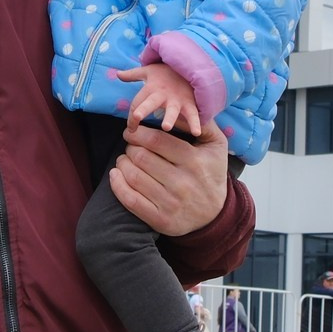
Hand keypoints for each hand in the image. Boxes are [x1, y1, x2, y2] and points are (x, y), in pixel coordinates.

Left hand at [109, 117, 228, 237]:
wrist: (216, 214)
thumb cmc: (211, 173)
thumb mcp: (216, 145)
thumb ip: (202, 123)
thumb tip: (178, 111)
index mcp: (194, 161)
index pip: (156, 140)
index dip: (138, 133)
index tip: (132, 132)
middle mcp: (182, 183)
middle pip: (141, 157)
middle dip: (130, 147)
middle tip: (130, 146)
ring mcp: (171, 203)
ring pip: (133, 177)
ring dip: (122, 163)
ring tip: (124, 159)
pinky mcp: (161, 220)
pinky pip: (131, 200)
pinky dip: (117, 185)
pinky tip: (116, 175)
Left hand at [113, 63, 201, 137]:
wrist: (189, 66)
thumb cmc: (166, 72)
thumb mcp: (148, 71)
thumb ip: (132, 74)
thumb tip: (117, 74)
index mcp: (150, 88)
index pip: (137, 103)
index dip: (131, 116)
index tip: (130, 130)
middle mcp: (162, 94)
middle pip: (150, 102)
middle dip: (143, 109)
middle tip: (137, 117)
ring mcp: (176, 99)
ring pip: (172, 109)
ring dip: (169, 118)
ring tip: (166, 127)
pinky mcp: (189, 103)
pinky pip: (192, 113)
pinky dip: (195, 122)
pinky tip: (196, 132)